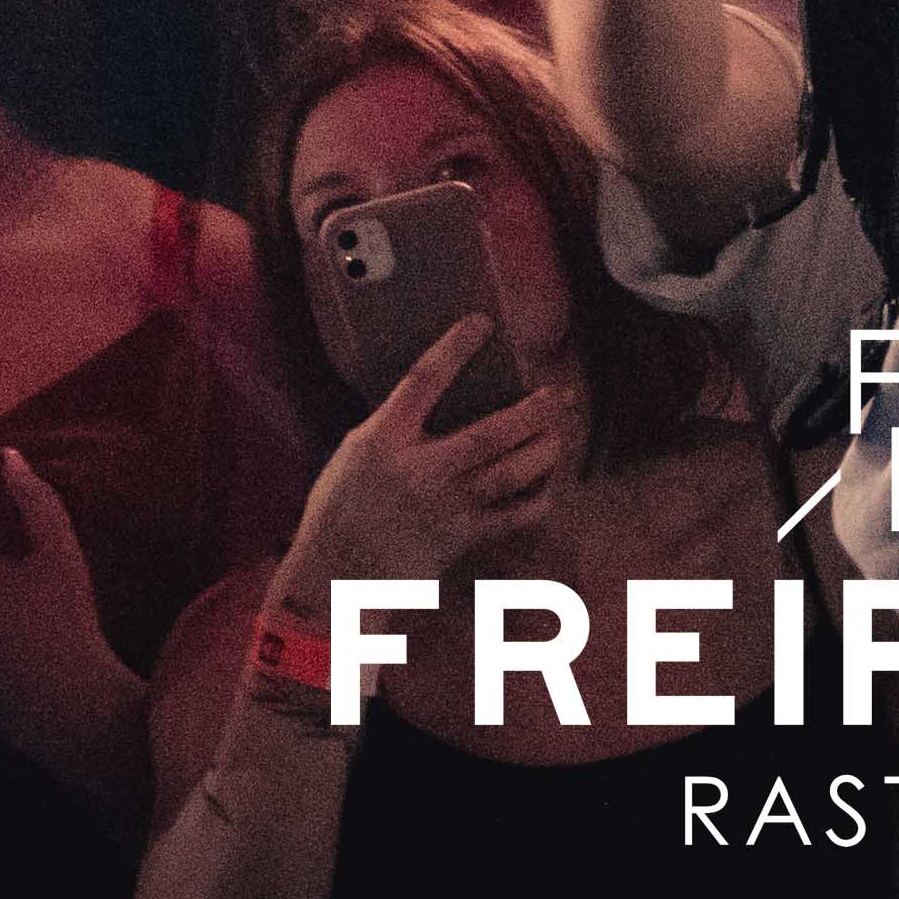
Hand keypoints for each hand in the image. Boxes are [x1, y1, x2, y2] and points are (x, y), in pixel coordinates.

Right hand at [279, 320, 579, 600]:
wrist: (336, 575)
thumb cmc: (341, 507)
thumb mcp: (356, 450)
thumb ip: (396, 423)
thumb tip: (437, 393)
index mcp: (383, 440)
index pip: (422, 381)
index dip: (455, 349)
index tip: (483, 323)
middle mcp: (419, 471)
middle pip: (489, 433)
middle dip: (533, 410)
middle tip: (560, 392)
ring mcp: (444, 507)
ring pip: (510, 473)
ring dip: (544, 449)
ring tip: (562, 430)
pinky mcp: (461, 537)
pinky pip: (512, 517)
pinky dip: (538, 498)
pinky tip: (549, 481)